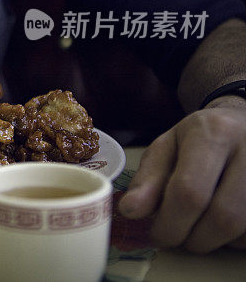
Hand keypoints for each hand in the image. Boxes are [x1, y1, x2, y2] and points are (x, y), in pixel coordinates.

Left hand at [118, 95, 245, 252]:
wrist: (242, 124)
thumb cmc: (199, 138)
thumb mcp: (167, 148)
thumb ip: (148, 179)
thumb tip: (130, 211)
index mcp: (214, 134)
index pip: (191, 191)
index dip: (170, 223)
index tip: (157, 235)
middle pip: (223, 217)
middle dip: (192, 238)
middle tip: (176, 236)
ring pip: (242, 231)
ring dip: (214, 241)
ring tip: (197, 225)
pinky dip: (234, 240)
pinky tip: (221, 225)